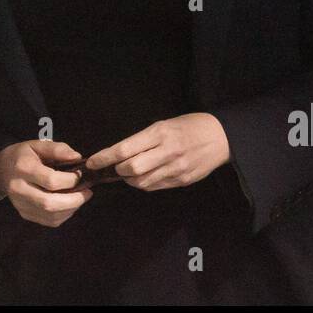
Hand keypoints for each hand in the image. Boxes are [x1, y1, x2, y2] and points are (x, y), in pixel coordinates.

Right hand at [0, 139, 94, 227]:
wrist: (2, 170)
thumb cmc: (23, 155)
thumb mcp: (38, 145)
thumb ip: (58, 149)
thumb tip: (78, 157)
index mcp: (23, 168)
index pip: (50, 180)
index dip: (70, 180)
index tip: (80, 175)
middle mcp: (19, 189)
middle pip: (49, 203)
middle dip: (74, 200)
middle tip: (87, 193)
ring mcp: (20, 204)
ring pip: (50, 215)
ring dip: (71, 209)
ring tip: (80, 198)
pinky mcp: (24, 214)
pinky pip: (48, 221)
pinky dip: (64, 215)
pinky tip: (69, 205)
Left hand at [84, 114, 229, 191]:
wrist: (220, 137)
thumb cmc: (188, 126)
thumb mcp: (164, 125)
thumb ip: (143, 140)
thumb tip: (119, 155)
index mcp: (160, 133)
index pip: (125, 149)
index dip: (105, 157)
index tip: (92, 162)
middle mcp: (167, 152)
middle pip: (131, 169)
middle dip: (119, 170)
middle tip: (116, 167)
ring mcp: (175, 169)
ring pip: (141, 183)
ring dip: (130, 179)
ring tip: (130, 172)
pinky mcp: (182, 181)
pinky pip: (155, 187)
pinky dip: (145, 183)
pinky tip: (146, 176)